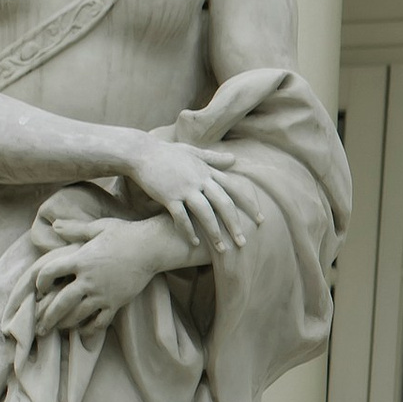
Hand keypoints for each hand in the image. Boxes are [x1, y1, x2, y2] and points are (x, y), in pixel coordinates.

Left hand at [30, 216, 164, 337]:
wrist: (152, 247)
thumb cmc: (125, 234)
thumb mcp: (97, 227)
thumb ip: (74, 229)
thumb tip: (54, 224)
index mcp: (80, 260)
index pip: (50, 272)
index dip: (40, 281)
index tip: (40, 288)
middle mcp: (88, 280)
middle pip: (60, 303)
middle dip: (47, 317)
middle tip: (39, 327)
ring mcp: (103, 294)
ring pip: (78, 315)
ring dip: (65, 324)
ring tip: (57, 329)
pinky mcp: (116, 302)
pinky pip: (100, 321)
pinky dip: (90, 329)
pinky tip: (83, 332)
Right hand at [129, 135, 249, 257]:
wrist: (141, 152)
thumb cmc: (168, 153)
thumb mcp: (193, 153)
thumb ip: (214, 159)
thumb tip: (235, 159)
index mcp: (208, 171)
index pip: (236, 189)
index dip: (250, 205)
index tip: (261, 220)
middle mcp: (200, 180)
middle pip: (224, 205)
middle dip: (235, 225)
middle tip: (243, 243)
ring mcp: (185, 189)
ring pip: (206, 214)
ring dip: (215, 233)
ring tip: (222, 249)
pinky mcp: (168, 196)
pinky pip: (182, 217)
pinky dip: (189, 231)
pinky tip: (194, 243)